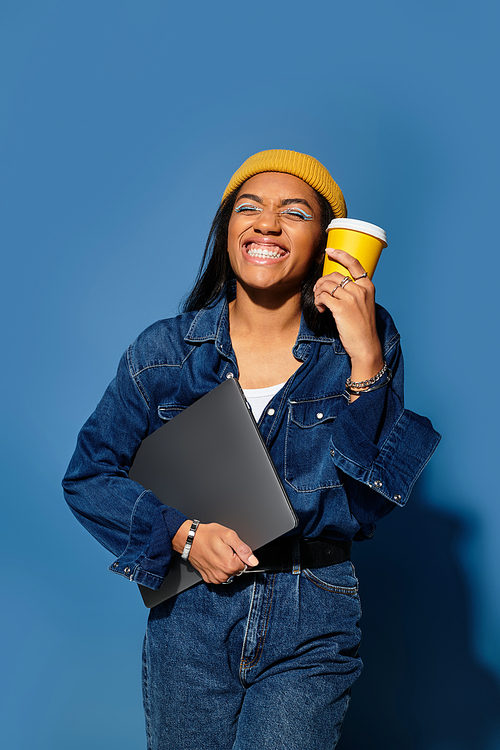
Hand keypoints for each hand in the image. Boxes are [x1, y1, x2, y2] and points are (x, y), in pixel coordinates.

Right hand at [173, 520, 258, 583]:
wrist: (189, 539)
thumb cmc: (207, 535)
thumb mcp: (229, 535)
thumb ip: (243, 549)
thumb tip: (254, 561)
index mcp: (230, 564)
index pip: (247, 564)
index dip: (241, 555)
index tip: (232, 548)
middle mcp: (223, 575)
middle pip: (238, 569)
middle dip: (234, 559)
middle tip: (224, 549)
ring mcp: (215, 578)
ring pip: (229, 573)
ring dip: (226, 565)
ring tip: (218, 553)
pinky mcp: (209, 578)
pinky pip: (220, 576)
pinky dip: (219, 569)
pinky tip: (213, 559)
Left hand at [313, 248, 383, 379]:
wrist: (366, 345)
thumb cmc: (363, 327)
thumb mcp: (365, 304)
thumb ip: (355, 292)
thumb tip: (335, 284)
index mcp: (368, 286)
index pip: (354, 263)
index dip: (340, 254)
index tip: (329, 251)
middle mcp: (361, 289)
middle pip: (334, 275)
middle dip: (322, 282)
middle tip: (318, 291)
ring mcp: (351, 298)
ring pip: (326, 285)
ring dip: (318, 292)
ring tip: (320, 302)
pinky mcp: (341, 309)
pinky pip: (323, 297)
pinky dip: (318, 301)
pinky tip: (321, 309)